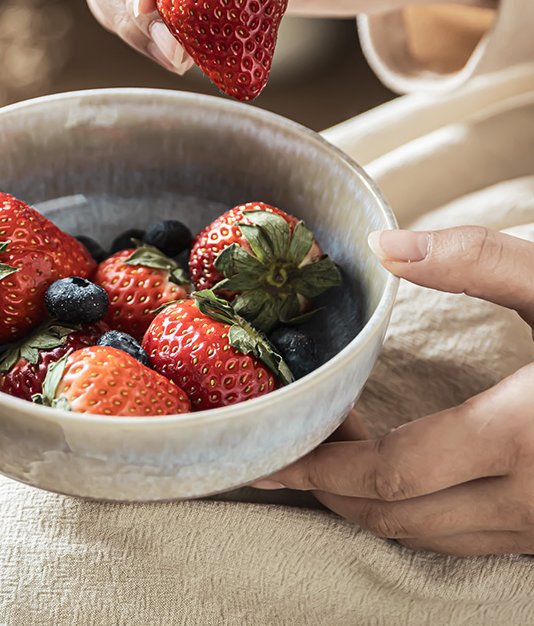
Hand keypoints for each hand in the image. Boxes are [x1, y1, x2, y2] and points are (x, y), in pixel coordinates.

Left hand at [254, 226, 533, 555]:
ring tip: (327, 463)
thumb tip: (385, 244)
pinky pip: (469, 540)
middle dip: (329, 491)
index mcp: (522, 440)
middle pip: (397, 517)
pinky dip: (417, 514)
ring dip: (370, 505)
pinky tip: (398, 480)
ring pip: (432, 538)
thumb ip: (476, 261)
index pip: (387, 475)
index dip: (320, 466)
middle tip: (284, 456)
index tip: (275, 448)